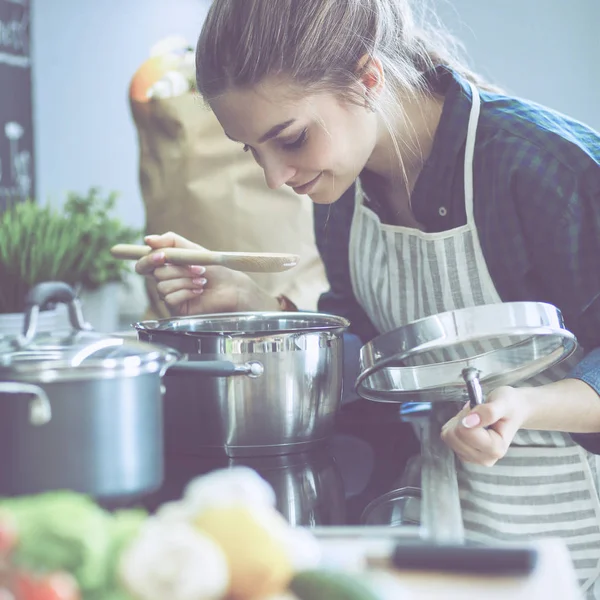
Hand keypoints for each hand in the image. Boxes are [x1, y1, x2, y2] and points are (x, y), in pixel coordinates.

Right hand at [135, 232, 279, 315]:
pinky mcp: (175, 308)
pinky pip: (170, 297)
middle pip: (154, 272)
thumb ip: (172, 242)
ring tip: (202, 280)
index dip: (148, 258)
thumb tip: (148, 239)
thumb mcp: (194, 250)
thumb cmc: (215, 269)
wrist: (232, 288)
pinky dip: (186, 291)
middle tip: (196, 267)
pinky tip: (199, 291)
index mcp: (166, 265)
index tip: (161, 255)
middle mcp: (164, 280)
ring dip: (185, 280)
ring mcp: (169, 294)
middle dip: (177, 268)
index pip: (144, 262)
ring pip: (163, 285)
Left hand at [440, 386, 531, 465]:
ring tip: (474, 418)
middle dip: (462, 419)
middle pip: (454, 437)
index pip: (465, 432)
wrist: (514, 411)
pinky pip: (447, 437)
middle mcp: (485, 458)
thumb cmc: (510, 406)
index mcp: (496, 449)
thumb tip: (468, 422)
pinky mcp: (464, 454)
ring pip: (448, 437)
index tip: (480, 411)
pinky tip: (469, 424)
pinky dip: (455, 426)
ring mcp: (473, 458)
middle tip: (477, 414)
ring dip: (457, 422)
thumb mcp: (503, 403)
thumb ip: (488, 412)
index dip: (468, 416)